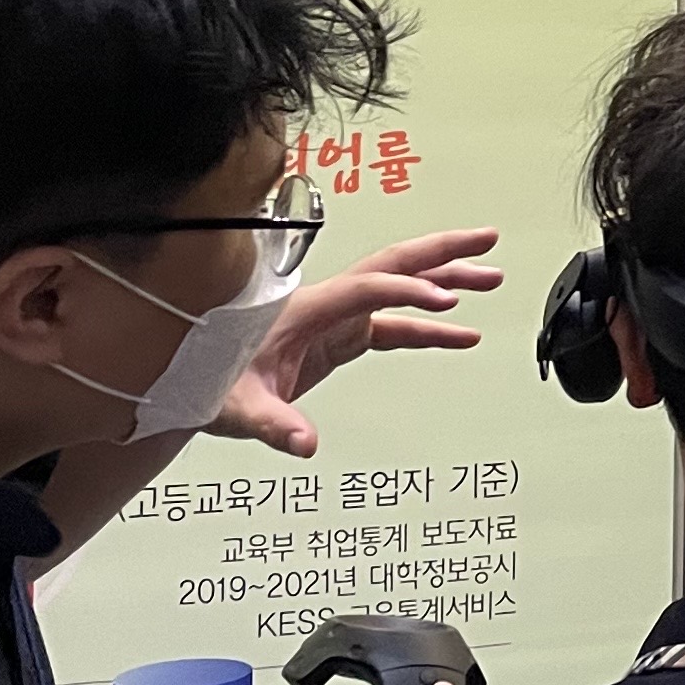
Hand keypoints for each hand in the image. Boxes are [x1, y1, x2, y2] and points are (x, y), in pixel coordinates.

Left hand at [208, 228, 504, 457]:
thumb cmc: (210, 382)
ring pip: (399, 285)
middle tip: (485, 241)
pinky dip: (430, 325)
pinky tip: (461, 333)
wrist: (195, 380)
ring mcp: (337, 318)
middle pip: (394, 264)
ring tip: (489, 277)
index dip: (409, 290)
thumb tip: (304, 442)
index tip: (446, 299)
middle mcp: (327, 304)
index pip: (369, 288)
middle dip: (442, 249)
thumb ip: (275, 424)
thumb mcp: (241, 407)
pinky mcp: (341, 336)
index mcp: (307, 310)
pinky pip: (396, 323)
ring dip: (444, 278)